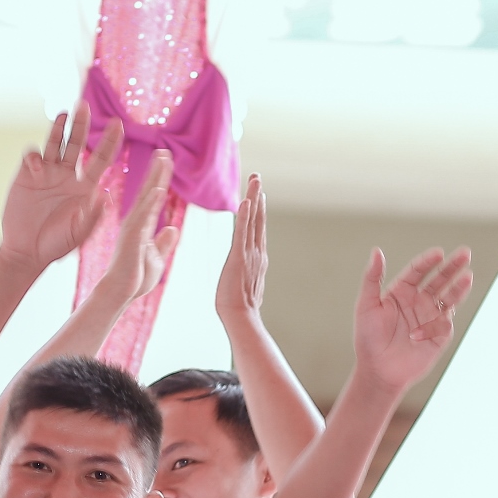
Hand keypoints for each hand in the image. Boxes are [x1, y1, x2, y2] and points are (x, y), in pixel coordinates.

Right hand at [1, 104, 125, 270]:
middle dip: (81, 124)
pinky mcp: (27, 175)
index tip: (118, 124)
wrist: (27, 251)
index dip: (110, 141)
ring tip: (64, 114)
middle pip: (77, 143)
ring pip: (55, 143)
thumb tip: (106, 195)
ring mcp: (47, 173)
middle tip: (84, 106)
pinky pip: (32, 156)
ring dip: (58, 128)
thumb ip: (92, 216)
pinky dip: (34, 156)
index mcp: (85, 187)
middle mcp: (67, 175)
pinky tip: (36, 166)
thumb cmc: (56, 245)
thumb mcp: (78, 234)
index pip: (101, 159)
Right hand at [96, 151, 180, 304]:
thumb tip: (173, 229)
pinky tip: (159, 188)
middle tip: (164, 151)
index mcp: (142, 225)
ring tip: (162, 158)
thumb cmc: (135, 277)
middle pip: (149, 191)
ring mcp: (133, 227)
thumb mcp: (156, 257)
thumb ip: (164, 242)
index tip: (167, 161)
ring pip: (146, 198)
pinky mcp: (132, 237)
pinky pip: (143, 217)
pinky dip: (151, 202)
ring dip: (155, 178)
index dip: (161, 179)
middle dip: (157, 171)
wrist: (121, 292)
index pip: (154, 197)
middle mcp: (135, 221)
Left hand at [216, 173, 266, 322]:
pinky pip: (242, 232)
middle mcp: (256, 252)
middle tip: (257, 178)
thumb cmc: (239, 308)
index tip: (258, 194)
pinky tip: (246, 201)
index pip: (257, 229)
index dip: (258, 210)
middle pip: (258, 219)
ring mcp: (250, 253)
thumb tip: (244, 273)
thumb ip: (245, 274)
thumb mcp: (244, 285)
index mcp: (256, 257)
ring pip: (252, 220)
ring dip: (254, 198)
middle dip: (258, 197)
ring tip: (255, 180)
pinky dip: (244, 216)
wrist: (241, 318)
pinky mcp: (239, 257)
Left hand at [350, 245, 473, 394]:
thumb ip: (372, 278)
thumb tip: (376, 251)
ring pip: (450, 297)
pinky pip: (444, 323)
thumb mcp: (366, 305)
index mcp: (402, 291)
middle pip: (439, 279)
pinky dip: (437, 323)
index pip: (419, 270)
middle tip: (465, 253)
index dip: (428, 261)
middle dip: (452, 266)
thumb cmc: (368, 339)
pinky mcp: (440, 335)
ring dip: (459, 287)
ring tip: (468, 277)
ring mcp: (431, 317)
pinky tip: (422, 331)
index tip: (438, 253)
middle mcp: (419, 301)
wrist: (378, 371)